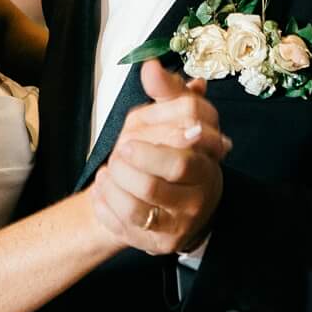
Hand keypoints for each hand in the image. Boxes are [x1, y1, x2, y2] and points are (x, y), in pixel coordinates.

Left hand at [89, 60, 227, 254]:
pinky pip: (123, 226)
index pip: (187, 144)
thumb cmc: (171, 152)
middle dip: (129, 163)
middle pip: (159, 178)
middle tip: (118, 152)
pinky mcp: (160, 245)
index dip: (155, 140)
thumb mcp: (173, 118)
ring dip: (112, 185)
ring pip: (136, 206)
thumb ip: (166, 92)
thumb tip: (151, 66)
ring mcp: (181, 223)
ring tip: (107, 173)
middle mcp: (200, 195)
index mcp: (207, 161)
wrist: (171, 205)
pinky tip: (103, 191)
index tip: (128, 137)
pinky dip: (105, 205)